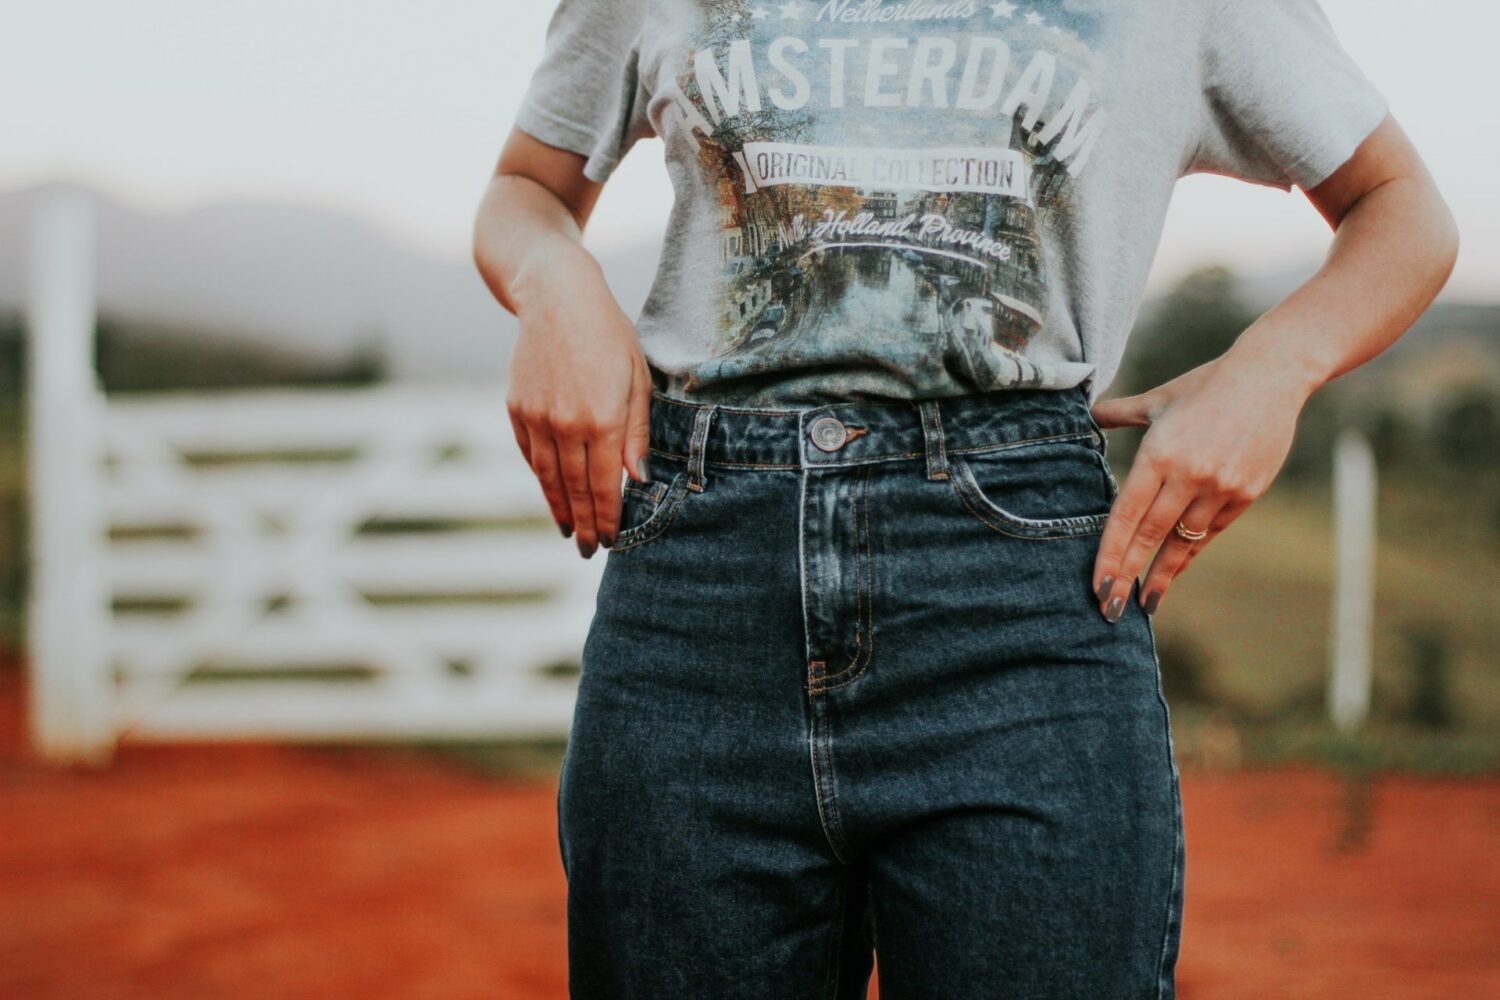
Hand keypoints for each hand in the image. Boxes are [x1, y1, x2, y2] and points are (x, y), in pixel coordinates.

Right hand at [505, 252, 651, 557]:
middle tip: (590, 550)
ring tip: (570, 531)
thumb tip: (636, 479)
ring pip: (548, 478)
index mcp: (603, 419)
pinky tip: (551, 494)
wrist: (555, 296)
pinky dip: (541, 478)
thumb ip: (636, 432)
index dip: (608, 517)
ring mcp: (537, 418)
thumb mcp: (637, 378)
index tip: (612, 541)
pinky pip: (530, 455)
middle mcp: (566, 424)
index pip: (604, 485)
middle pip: (575, 489)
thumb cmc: (608, 334)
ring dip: (559, 509)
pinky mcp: (516, 409)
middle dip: (585, 524)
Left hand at [1089, 356, 1309, 620]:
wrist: (1271, 377)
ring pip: (1183, 540)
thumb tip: (1091, 415)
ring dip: (1162, 573)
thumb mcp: (1159, 399)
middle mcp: (1188, 476)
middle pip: (1150, 536)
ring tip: (1144, 602)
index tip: (1098, 584)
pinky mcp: (1245, 494)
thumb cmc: (1205, 385)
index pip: (1126, 514)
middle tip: (1110, 609)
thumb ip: (1121, 412)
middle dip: (1128, 575)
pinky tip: (1174, 570)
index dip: (1110, 553)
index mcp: (1159, 453)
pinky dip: (1190, 553)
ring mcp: (1219, 487)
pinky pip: (1210, 532)